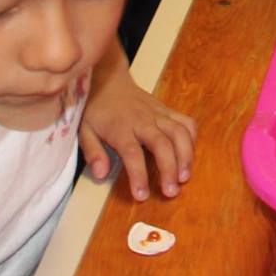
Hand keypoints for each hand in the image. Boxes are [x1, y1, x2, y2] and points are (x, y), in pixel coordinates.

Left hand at [80, 68, 197, 199]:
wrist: (108, 79)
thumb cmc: (96, 109)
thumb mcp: (84, 130)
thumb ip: (93, 152)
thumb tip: (101, 174)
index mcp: (120, 128)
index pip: (132, 153)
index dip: (139, 175)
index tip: (142, 195)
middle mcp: (143, 120)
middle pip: (162, 144)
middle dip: (169, 169)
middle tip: (171, 192)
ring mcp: (158, 114)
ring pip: (179, 132)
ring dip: (186, 156)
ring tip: (184, 177)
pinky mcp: (168, 110)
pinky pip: (186, 122)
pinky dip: (192, 139)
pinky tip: (189, 155)